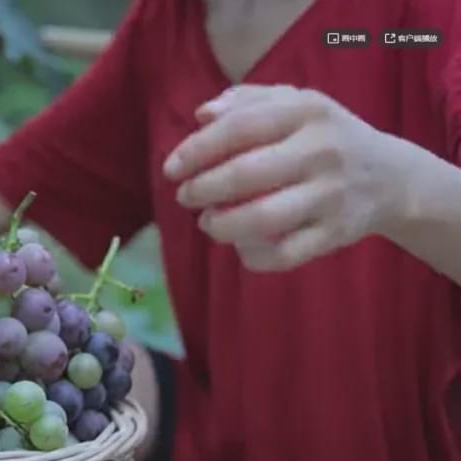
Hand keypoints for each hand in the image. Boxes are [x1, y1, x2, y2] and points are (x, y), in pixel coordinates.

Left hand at [162, 84, 422, 271]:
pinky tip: (240, 245)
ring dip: (221, 225)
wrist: (391, 178)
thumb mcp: (295, 105)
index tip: (171, 169)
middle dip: (201, 189)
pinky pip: (282, 254)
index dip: (196, 150)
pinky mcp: (336, 234)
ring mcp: (331, 195)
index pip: (239, 127)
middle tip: (185, 197)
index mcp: (306, 112)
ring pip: (262, 219)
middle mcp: (322, 151)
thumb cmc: (323, 137)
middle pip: (245, 174)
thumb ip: (246, 102)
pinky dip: (251, 255)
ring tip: (208, 222)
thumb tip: (202, 115)